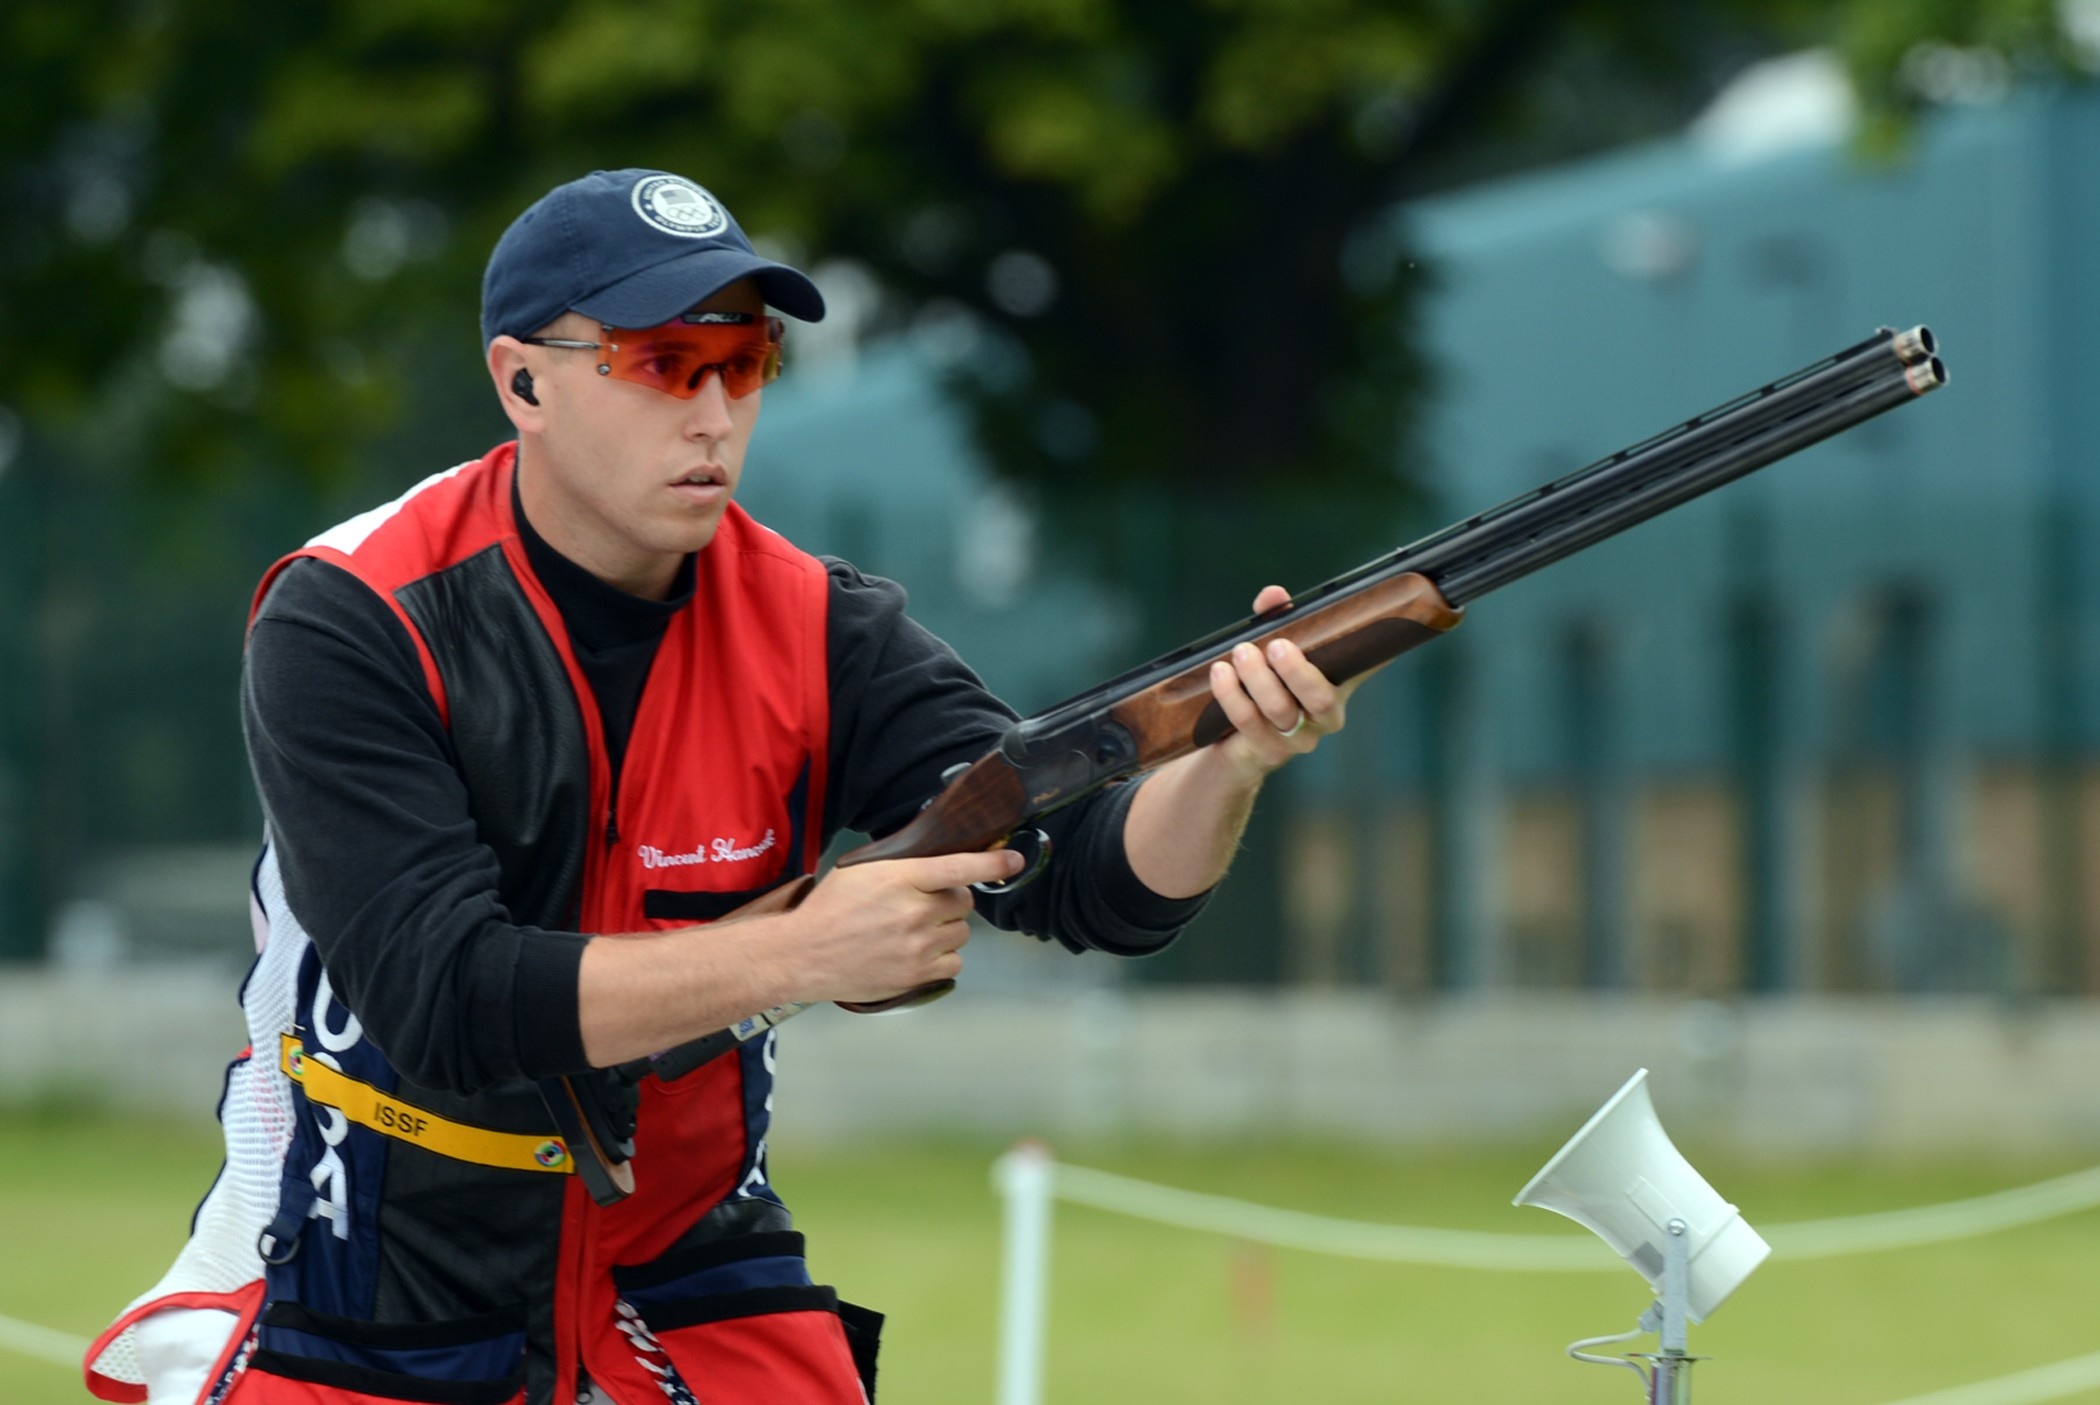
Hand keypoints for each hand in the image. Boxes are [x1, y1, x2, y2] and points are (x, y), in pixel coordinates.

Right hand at [781, 849, 1024, 1004]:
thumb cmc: (828, 910)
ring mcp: (918, 946)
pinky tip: (918, 953)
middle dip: (949, 902)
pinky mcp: (916, 974)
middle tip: (923, 906)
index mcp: (901, 878)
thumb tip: (936, 862)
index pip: (959, 867)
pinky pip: (954, 963)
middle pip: (964, 903)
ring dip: (946, 930)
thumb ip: (901, 865)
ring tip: (914, 932)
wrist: (803, 955)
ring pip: (961, 933)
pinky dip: (942, 958)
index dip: (992, 862)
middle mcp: (915, 911)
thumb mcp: (861, 871)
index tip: (1013, 859)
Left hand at [1205, 584, 1357, 779]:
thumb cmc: (1265, 685)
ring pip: (1280, 709)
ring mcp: (1298, 739)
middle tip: (1275, 644)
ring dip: (1257, 678)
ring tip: (1240, 653)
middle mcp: (1325, 717)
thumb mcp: (1272, 650)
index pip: (1366, 667)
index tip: (1371, 630)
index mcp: (1338, 686)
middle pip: (1320, 698)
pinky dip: (1232, 695)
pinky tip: (1221, 674)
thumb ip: (1276, 619)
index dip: (1374, 653)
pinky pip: (1248, 722)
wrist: (1238, 743)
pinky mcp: (1268, 752)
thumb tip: (1273, 594)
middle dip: (1296, 670)